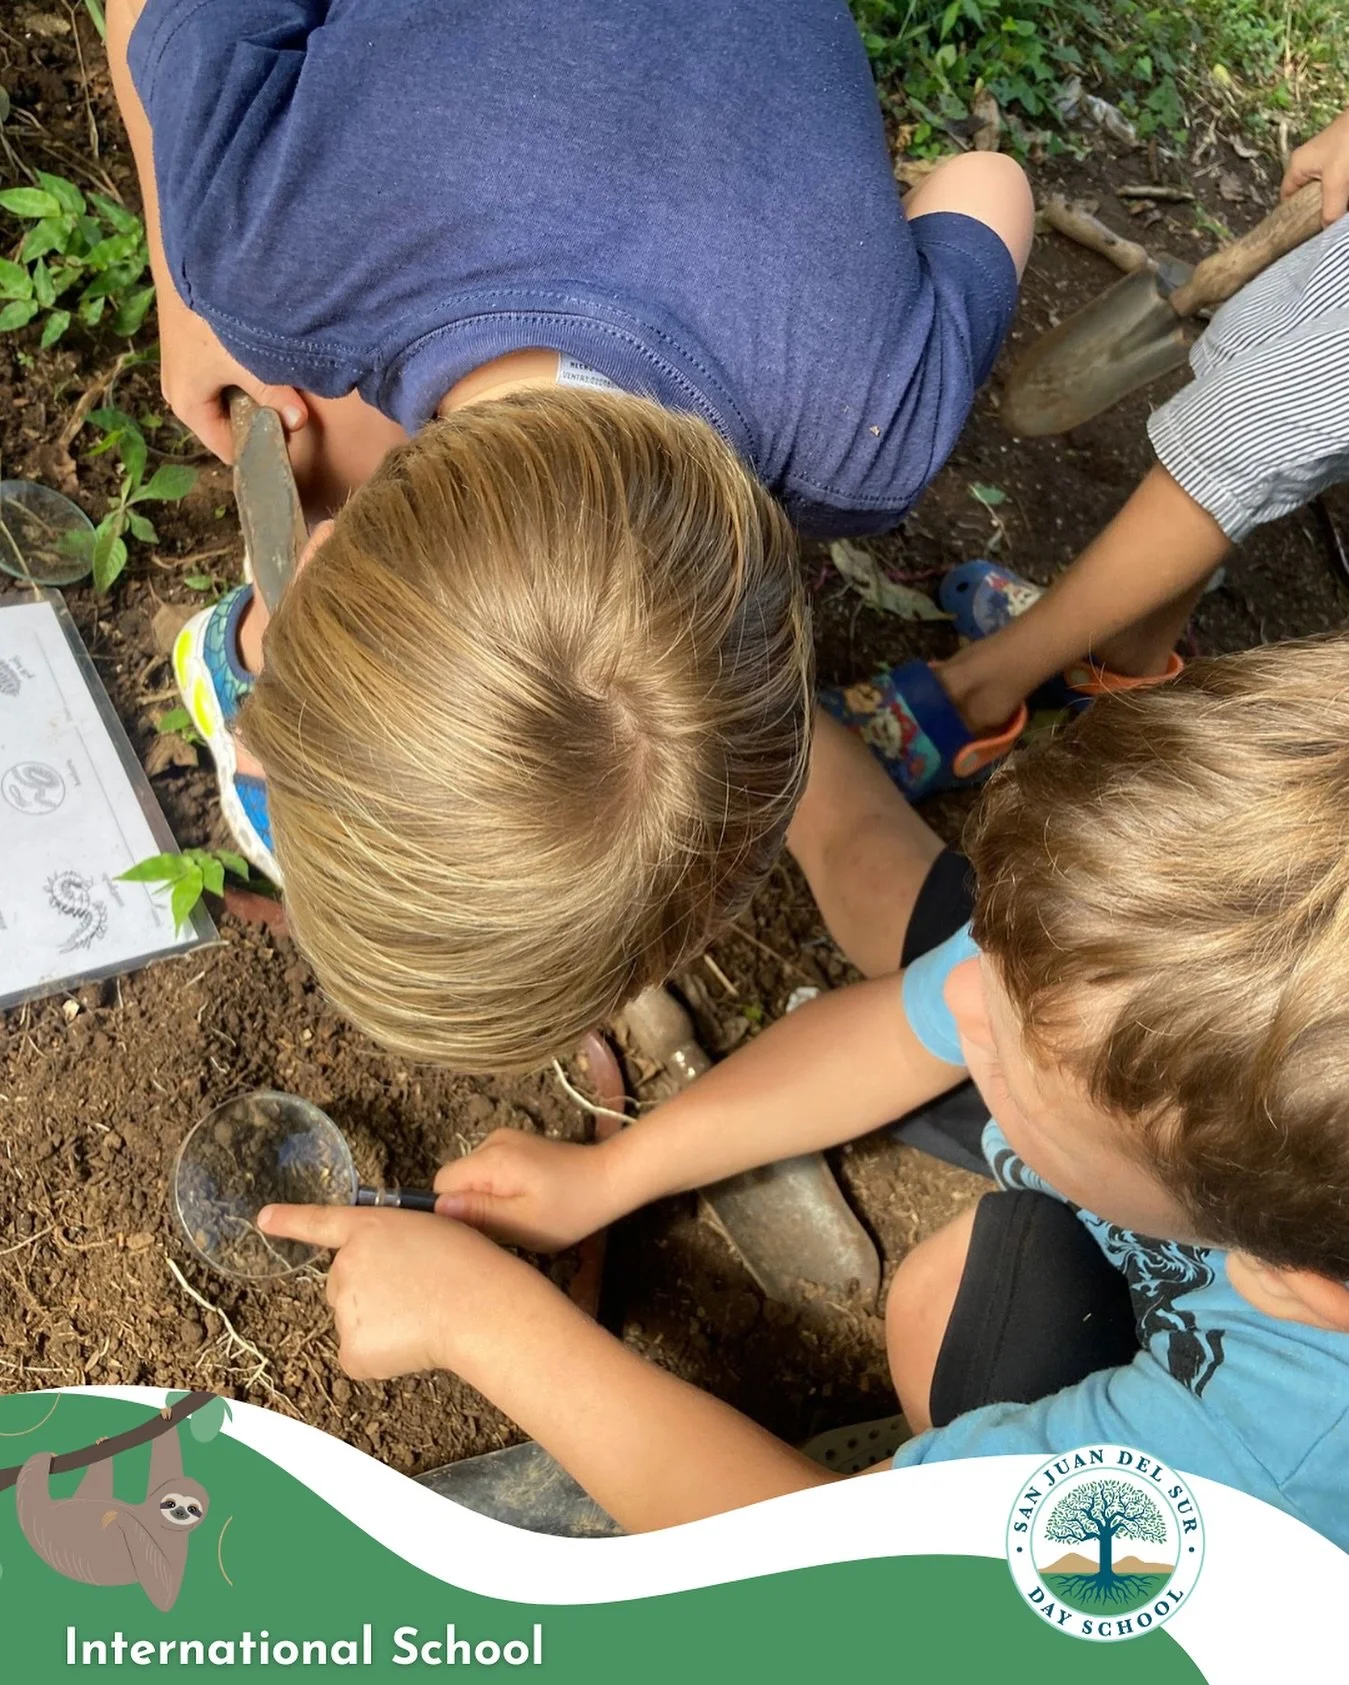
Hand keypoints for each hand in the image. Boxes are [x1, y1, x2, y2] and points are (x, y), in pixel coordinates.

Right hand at [156, 285, 307, 462]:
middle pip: (229, 425)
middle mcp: (180, 395)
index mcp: (188, 408)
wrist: (184, 261)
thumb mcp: (246, 361)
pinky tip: (265, 362)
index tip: (292, 442)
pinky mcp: (191, 352)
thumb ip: (275, 394)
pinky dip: (244, 374)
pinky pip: (224, 376)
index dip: (260, 449)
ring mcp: (184, 372)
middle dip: (260, 420)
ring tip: (282, 386)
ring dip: (255, 394)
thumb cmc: (210, 318)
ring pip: (229, 398)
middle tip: (293, 411)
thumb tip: (300, 422)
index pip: (229, 450)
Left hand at [257, 1204, 535, 1381]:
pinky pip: (358, 1356)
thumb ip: (393, 1244)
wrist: (478, 1306)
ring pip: (353, 1320)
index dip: (290, 1220)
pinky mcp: (351, 1350)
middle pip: (343, 1283)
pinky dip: (380, 1357)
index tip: (263, 1219)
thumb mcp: (431, 1229)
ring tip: (422, 1315)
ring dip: (379, 1323)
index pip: (320, 1222)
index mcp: (368, 1229)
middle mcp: (346, 1265)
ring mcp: (344, 1309)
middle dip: (370, 1291)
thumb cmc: (469, 1264)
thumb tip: (382, 1276)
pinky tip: (411, 1343)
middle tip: (415, 1293)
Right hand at [433, 1129, 620, 1251]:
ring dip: (487, 1198)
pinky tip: (526, 1200)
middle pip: (457, 1179)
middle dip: (472, 1206)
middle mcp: (492, 1141)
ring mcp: (506, 1140)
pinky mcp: (518, 1145)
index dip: (453, 1211)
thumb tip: (436, 1208)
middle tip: (504, 1225)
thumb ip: (479, 1213)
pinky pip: (490, 1171)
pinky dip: (499, 1188)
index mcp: (491, 1160)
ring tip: (519, 1214)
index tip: (480, 1229)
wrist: (610, 1179)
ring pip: (473, 1177)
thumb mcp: (522, 1222)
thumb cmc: (571, 1208)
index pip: (442, 1184)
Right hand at [1281, 105, 1348, 226]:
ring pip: (1326, 191)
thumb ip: (1331, 209)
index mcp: (1297, 167)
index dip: (1293, 218)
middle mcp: (1308, 164)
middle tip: (1325, 227)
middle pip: (1307, 197)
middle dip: (1317, 211)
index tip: (1304, 233)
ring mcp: (1327, 160)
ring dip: (1334, 202)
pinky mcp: (1343, 158)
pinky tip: (1347, 201)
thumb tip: (1326, 231)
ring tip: (1338, 217)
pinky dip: (1344, 193)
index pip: (1287, 200)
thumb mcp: (1337, 181)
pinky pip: (1339, 183)